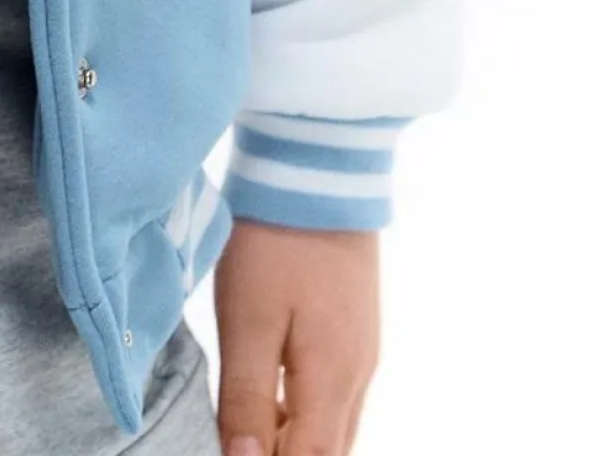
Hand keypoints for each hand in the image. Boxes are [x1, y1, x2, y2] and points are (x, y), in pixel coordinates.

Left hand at [213, 218, 379, 455]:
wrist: (316, 171)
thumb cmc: (274, 244)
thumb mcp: (247, 320)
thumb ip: (247, 397)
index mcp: (332, 383)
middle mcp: (358, 378)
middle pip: (328, 453)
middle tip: (237, 444)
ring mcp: (362, 353)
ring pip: (334, 430)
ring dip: (297, 444)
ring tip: (249, 432)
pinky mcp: (355, 331)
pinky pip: (336, 399)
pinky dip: (306, 417)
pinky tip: (272, 402)